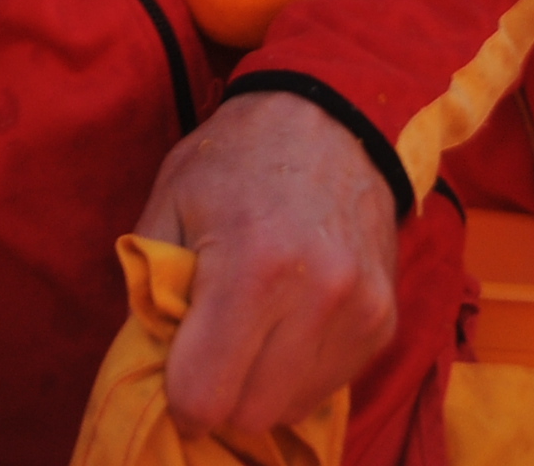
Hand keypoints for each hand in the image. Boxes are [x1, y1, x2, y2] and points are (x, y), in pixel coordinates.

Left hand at [131, 91, 397, 437]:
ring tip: (252, 328)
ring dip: (262, 385)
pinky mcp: (386, 321)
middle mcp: (318, 294)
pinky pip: (330, 387)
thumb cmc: (237, 158)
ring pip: (291, 409)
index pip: (205, 395)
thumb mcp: (170, 201)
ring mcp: (361, 311)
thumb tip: (147, 363)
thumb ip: (149, 285)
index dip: (178, 394)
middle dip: (220, 394)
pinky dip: (300, 371)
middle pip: (251, 414)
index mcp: (253, 264)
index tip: (175, 366)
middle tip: (210, 348)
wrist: (334, 118)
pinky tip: (289, 322)